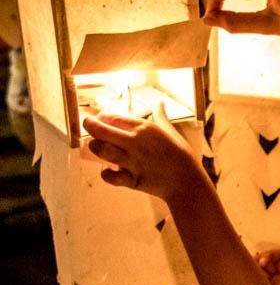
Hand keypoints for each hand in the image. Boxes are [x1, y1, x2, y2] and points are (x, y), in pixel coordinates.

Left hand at [83, 108, 200, 201]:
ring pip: (102, 150)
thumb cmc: (182, 156)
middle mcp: (135, 143)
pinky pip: (110, 177)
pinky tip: (106, 171)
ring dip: (95, 147)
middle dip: (90, 125)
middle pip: (102, 130)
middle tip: (87, 124)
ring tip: (94, 146)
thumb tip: (160, 102)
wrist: (187, 182)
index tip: (101, 117)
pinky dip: (106, 174)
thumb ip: (161, 116)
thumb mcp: (171, 132)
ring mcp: (132, 162)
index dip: (103, 116)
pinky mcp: (131, 180)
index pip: (115, 117)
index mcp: (145, 129)